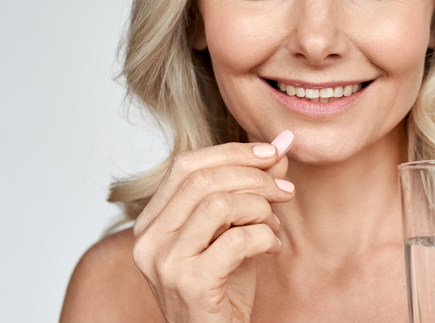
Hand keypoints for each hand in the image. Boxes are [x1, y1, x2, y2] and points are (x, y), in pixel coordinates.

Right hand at [132, 131, 294, 321]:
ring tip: (275, 226)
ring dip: (261, 208)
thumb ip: (250, 188)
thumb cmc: (223, 287)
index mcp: (151, 222)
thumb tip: (279, 145)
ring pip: (219, 204)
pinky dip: (266, 237)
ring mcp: (165, 263)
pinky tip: (273, 248)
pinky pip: (237, 240)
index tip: (271, 153)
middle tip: (285, 190)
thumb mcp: (236, 229)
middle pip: (203, 179)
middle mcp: (148, 240)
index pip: (185, 165)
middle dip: (254, 177)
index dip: (231, 152)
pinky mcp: (190, 284)